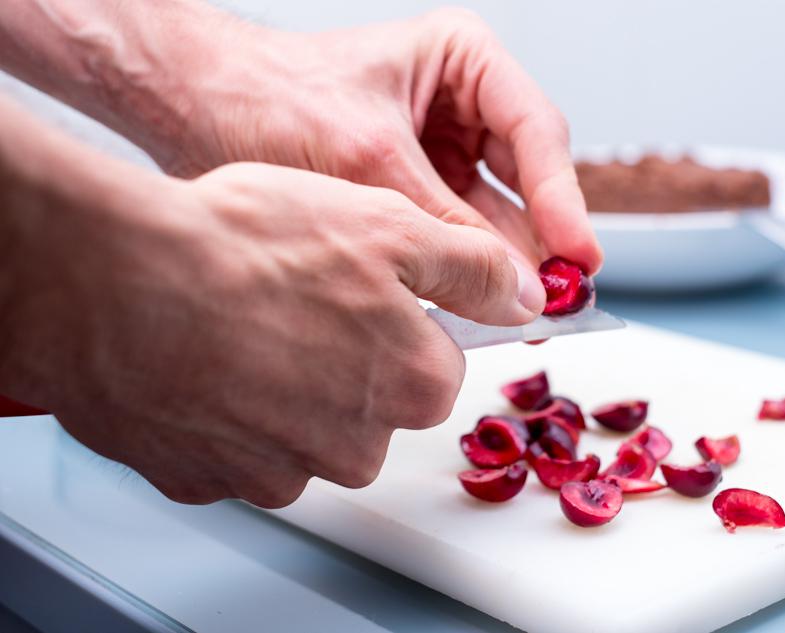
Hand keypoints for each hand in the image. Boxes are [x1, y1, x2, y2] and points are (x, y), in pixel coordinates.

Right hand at [4, 152, 538, 506]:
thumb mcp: (388, 225)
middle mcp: (357, 445)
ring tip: (237, 326)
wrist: (118, 281)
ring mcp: (278, 471)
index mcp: (411, 385)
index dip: (399, 322)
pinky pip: (235, 448)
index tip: (357, 293)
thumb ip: (471, 267)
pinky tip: (200, 361)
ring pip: (303, 431)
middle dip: (343, 360)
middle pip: (371, 407)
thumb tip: (522, 296)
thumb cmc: (248, 247)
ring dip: (282, 388)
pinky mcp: (208, 480)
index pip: (435, 366)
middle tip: (289, 302)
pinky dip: (225, 411)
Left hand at [156, 8, 602, 273]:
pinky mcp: (416, 192)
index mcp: (462, 62)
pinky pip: (457, 237)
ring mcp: (441, 152)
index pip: (536, 133)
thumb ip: (443, 225)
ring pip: (496, 216)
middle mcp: (461, 105)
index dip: (563, 200)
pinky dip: (467, 273)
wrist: (191, 111)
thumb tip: (512, 287)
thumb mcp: (367, 161)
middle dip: (538, 242)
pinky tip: (480, 308)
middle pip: (527, 181)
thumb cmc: (266, 96)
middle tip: (556, 302)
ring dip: (507, 266)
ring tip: (524, 317)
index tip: (578, 257)